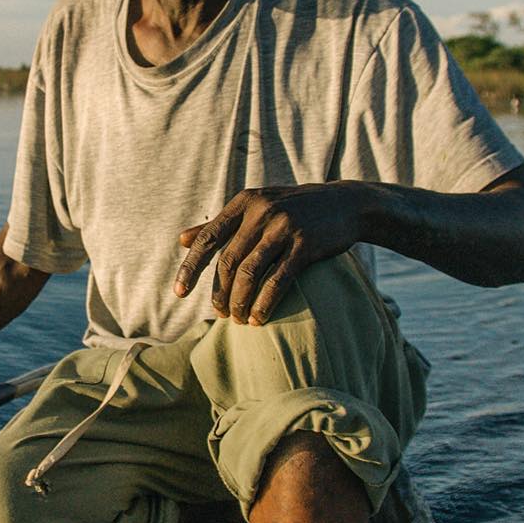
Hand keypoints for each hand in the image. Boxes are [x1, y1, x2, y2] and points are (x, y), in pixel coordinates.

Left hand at [174, 183, 364, 324]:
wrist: (344, 203)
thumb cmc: (293, 209)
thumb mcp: (256, 208)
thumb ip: (221, 224)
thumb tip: (182, 239)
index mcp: (244, 202)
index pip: (208, 238)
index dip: (192, 268)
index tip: (180, 292)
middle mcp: (261, 212)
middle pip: (228, 261)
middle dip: (220, 292)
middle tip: (220, 313)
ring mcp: (284, 227)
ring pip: (250, 273)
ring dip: (240, 301)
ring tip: (238, 319)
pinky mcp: (306, 245)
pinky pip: (278, 280)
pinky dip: (265, 302)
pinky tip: (259, 317)